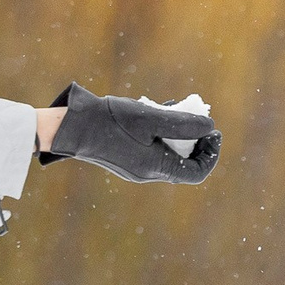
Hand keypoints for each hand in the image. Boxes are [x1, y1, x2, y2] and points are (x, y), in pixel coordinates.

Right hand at [35, 83, 220, 183]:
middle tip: (199, 119)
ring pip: (167, 155)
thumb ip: (183, 123)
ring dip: (178, 135)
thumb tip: (210, 127)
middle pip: (183, 164)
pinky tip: (157, 112)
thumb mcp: (151, 117)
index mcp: (156, 168)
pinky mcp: (124, 159)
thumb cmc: (110, 121)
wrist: (70, 126)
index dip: (211, 154)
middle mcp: (147, 174)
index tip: (214, 132)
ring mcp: (134, 168)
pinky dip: (160, 134)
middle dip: (196, 142)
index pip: (197, 172)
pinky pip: (152, 150)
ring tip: (177, 111)